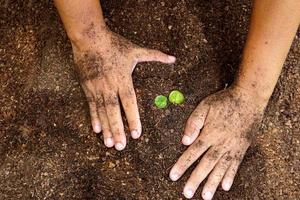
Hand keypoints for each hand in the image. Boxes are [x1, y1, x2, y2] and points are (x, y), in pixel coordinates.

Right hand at [73, 29, 175, 149]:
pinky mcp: (88, 88)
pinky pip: (91, 106)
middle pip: (114, 112)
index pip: (129, 102)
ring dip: (107, 129)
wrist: (90, 38)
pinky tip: (96, 130)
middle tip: (121, 147)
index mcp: (123, 79)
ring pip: (103, 112)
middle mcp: (110, 87)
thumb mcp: (136, 50)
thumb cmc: (114, 44)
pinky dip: (94, 118)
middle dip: (118, 130)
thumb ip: (155, 56)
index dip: (133, 118)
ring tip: (109, 144)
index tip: (136, 134)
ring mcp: (97, 88)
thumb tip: (173, 58)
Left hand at [169, 86, 266, 198]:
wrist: (249, 99)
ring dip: (212, 183)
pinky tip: (225, 186)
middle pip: (206, 164)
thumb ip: (194, 123)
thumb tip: (184, 140)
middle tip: (187, 193)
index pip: (193, 153)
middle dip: (195, 179)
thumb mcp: (205, 106)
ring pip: (220, 168)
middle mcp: (221, 143)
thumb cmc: (224, 101)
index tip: (173, 176)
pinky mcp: (241, 148)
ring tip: (205, 196)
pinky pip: (236, 165)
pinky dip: (230, 176)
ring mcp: (232, 147)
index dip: (182, 165)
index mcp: (209, 133)